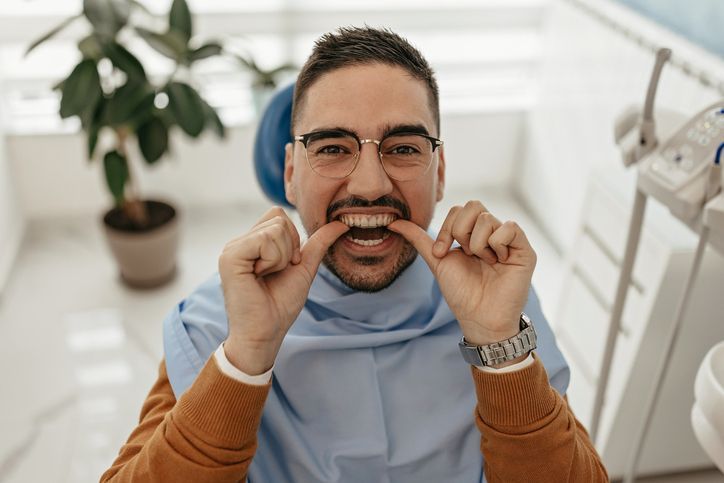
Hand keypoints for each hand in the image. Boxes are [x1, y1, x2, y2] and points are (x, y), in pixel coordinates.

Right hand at [218, 207, 348, 373]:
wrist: (266, 332)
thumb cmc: (280, 305)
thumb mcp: (305, 268)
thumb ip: (319, 243)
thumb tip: (341, 223)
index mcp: (253, 242)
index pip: (279, 215)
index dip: (292, 239)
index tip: (287, 265)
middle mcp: (239, 242)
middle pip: (278, 217)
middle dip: (289, 247)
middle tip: (277, 272)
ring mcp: (232, 248)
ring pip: (275, 228)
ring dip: (282, 257)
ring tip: (267, 276)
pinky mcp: (230, 257)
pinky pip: (264, 240)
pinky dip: (272, 260)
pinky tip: (260, 277)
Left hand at [388, 201, 535, 345]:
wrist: (479, 318)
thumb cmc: (461, 293)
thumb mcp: (437, 261)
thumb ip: (419, 239)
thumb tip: (393, 222)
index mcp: (473, 233)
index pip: (459, 210)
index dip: (446, 229)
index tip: (441, 253)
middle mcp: (492, 232)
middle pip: (473, 206)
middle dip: (460, 232)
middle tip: (464, 255)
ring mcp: (509, 240)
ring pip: (488, 219)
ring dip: (477, 245)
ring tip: (484, 263)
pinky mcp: (524, 249)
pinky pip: (510, 227)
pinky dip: (497, 245)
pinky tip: (499, 262)